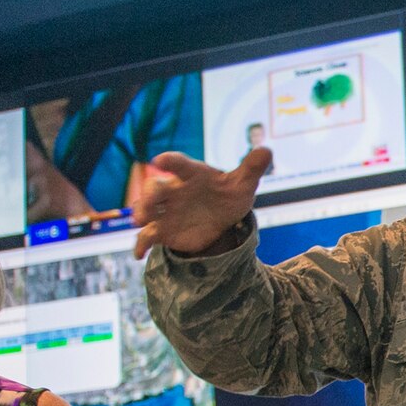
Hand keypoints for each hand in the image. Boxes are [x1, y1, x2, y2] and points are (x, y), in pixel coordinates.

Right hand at [129, 147, 271, 258]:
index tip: (160, 160)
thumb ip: (252, 168)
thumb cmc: (228, 193)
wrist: (222, 216)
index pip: (179, 165)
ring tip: (141, 222)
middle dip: (148, 196)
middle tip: (146, 208)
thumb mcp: (243, 183)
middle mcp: (174, 190)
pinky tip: (138, 254)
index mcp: (192, 174)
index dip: (170, 161)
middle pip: (155, 189)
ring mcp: (166, 210)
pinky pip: (148, 236)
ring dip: (141, 214)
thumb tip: (266, 150)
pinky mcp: (164, 229)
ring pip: (146, 209)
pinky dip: (140, 244)